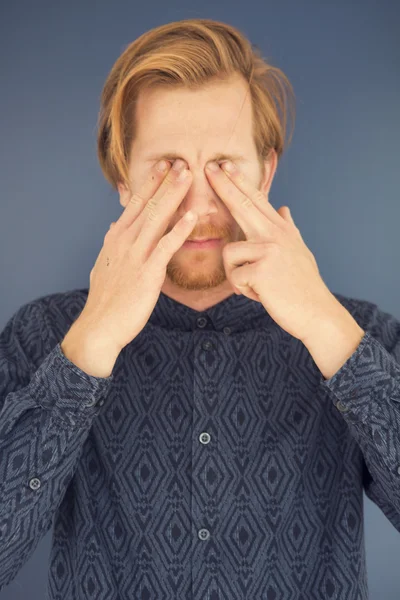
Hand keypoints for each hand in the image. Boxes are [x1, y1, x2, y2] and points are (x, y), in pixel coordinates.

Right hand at [79, 159, 197, 351]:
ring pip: (157, 218)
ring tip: (188, 176)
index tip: (163, 166)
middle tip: (181, 161)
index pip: (135, 204)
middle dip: (165, 181)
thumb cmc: (105, 299)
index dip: (150, 183)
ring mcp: (135, 255)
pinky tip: (191, 217)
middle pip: (147, 204)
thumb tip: (115, 226)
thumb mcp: (103, 265)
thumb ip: (112, 243)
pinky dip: (179, 230)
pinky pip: (166, 247)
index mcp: (115, 238)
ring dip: (174, 195)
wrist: (99, 327)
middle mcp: (124, 241)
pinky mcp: (147, 273)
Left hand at [204, 160, 336, 342]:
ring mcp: (269, 250)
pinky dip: (244, 290)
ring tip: (257, 286)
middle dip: (224, 185)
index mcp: (282, 230)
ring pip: (230, 252)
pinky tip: (262, 294)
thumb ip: (289, 228)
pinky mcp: (261, 269)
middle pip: (242, 205)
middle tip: (208, 167)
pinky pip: (235, 276)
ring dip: (237, 275)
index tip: (225, 164)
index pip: (257, 200)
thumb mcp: (299, 251)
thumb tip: (285, 208)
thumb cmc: (303, 286)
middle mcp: (276, 234)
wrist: (316, 312)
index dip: (239, 181)